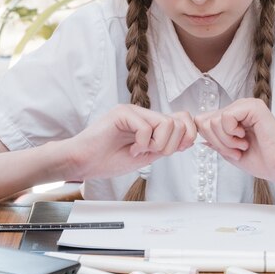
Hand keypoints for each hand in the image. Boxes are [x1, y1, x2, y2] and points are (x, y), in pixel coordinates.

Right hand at [64, 105, 195, 179]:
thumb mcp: (147, 156)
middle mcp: (145, 113)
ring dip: (157, 144)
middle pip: (179, 122)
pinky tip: (130, 149)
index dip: (188, 134)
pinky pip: (146, 127)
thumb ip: (166, 146)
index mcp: (151, 123)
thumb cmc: (109, 160)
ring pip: (166, 123)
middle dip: (170, 145)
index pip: (183, 118)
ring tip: (138, 151)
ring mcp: (134, 111)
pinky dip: (141, 144)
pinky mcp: (122, 112)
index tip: (178, 150)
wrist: (84, 163)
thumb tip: (190, 139)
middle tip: (151, 153)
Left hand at [194, 98, 274, 182]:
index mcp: (234, 116)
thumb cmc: (262, 161)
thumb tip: (200, 137)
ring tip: (242, 145)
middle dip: (218, 142)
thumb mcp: (230, 152)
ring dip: (226, 140)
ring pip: (214, 120)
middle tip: (236, 150)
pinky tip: (245, 138)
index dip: (210, 139)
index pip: (204, 120)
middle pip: (205, 121)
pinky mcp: (253, 106)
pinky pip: (226, 116)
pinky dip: (231, 133)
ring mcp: (246, 105)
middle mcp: (239, 107)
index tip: (229, 151)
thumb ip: (216, 142)